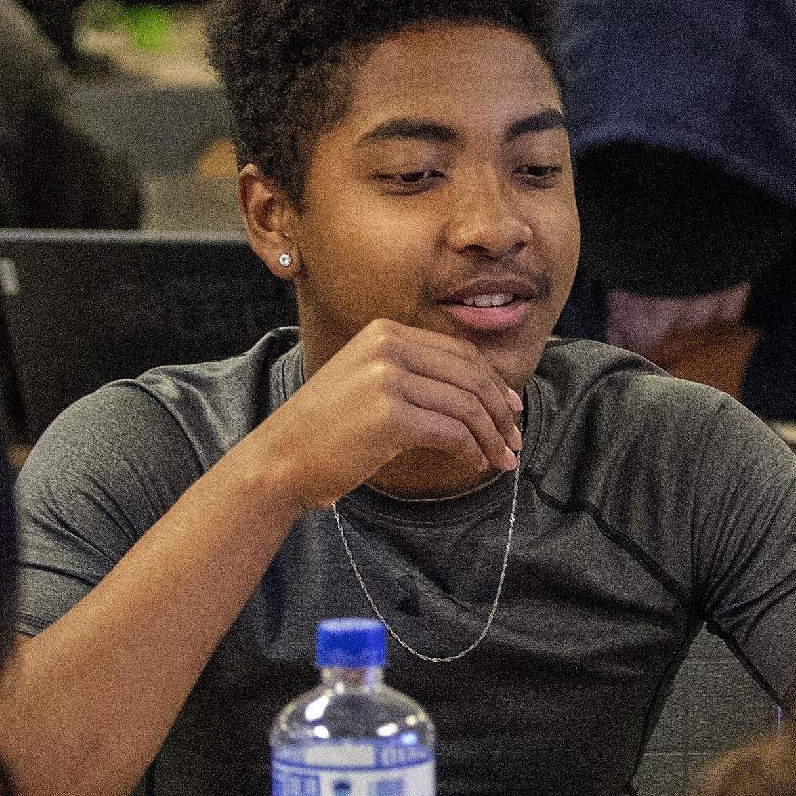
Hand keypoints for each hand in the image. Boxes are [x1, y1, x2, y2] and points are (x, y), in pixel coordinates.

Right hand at [246, 319, 522, 509]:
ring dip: (492, 436)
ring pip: (466, 406)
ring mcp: (388, 379)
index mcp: (384, 332)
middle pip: (470, 376)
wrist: (280, 459)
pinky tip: (473, 464)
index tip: (511, 408)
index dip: (492, 382)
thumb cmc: (326, 430)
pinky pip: (452, 432)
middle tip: (515, 439)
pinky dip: (471, 450)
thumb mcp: (367, 381)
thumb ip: (414, 374)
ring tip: (502, 459)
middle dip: (500, 411)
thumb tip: (478, 394)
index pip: (459, 352)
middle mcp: (387, 347)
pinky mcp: (391, 416)